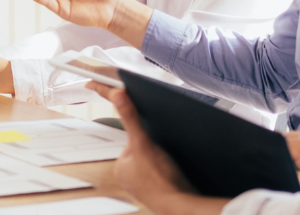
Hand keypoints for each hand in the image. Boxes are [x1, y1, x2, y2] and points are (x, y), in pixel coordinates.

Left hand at [91, 83, 229, 214]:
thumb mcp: (144, 143)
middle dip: (156, 149)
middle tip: (166, 153)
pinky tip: (176, 172)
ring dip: (164, 161)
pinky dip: (169, 173)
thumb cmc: (161, 180)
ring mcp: (144, 187)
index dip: (144, 136)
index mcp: (121, 167)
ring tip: (172, 163)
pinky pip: (163, 176)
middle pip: (144, 152)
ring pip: (154, 164)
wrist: (182, 206)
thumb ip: (130, 118)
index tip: (154, 140)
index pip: (131, 142)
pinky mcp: (159, 193)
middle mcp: (129, 179)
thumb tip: (117, 95)